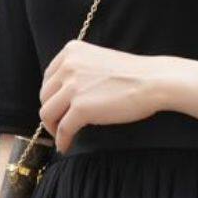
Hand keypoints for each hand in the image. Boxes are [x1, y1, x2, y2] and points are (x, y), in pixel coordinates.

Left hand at [39, 42, 197, 151]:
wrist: (152, 81)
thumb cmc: (133, 74)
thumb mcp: (98, 61)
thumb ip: (79, 71)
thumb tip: (64, 96)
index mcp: (71, 51)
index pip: (48, 78)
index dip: (51, 97)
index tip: (58, 108)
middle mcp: (68, 65)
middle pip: (44, 96)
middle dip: (51, 113)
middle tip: (60, 124)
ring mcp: (72, 86)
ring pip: (47, 114)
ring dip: (53, 128)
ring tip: (63, 136)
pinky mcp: (80, 107)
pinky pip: (62, 129)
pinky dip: (62, 140)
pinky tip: (66, 146)